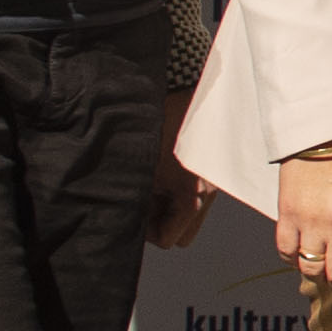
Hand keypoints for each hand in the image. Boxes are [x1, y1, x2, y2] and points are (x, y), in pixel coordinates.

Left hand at [146, 90, 215, 248]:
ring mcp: (212, 183)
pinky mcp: (210, 170)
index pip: (167, 239)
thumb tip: (119, 211)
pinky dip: (177, 190)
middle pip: (181, 233)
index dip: (145, 231)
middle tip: (142, 202)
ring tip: (152, 183)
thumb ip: (134, 194)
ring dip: (168, 205)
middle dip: (160, 223)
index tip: (132, 212)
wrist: (197, 91)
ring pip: (187, 214)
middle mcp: (208, 194)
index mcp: (192, 197)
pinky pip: (193, 194)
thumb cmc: (169, 121)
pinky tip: (164, 171)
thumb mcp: (142, 162)